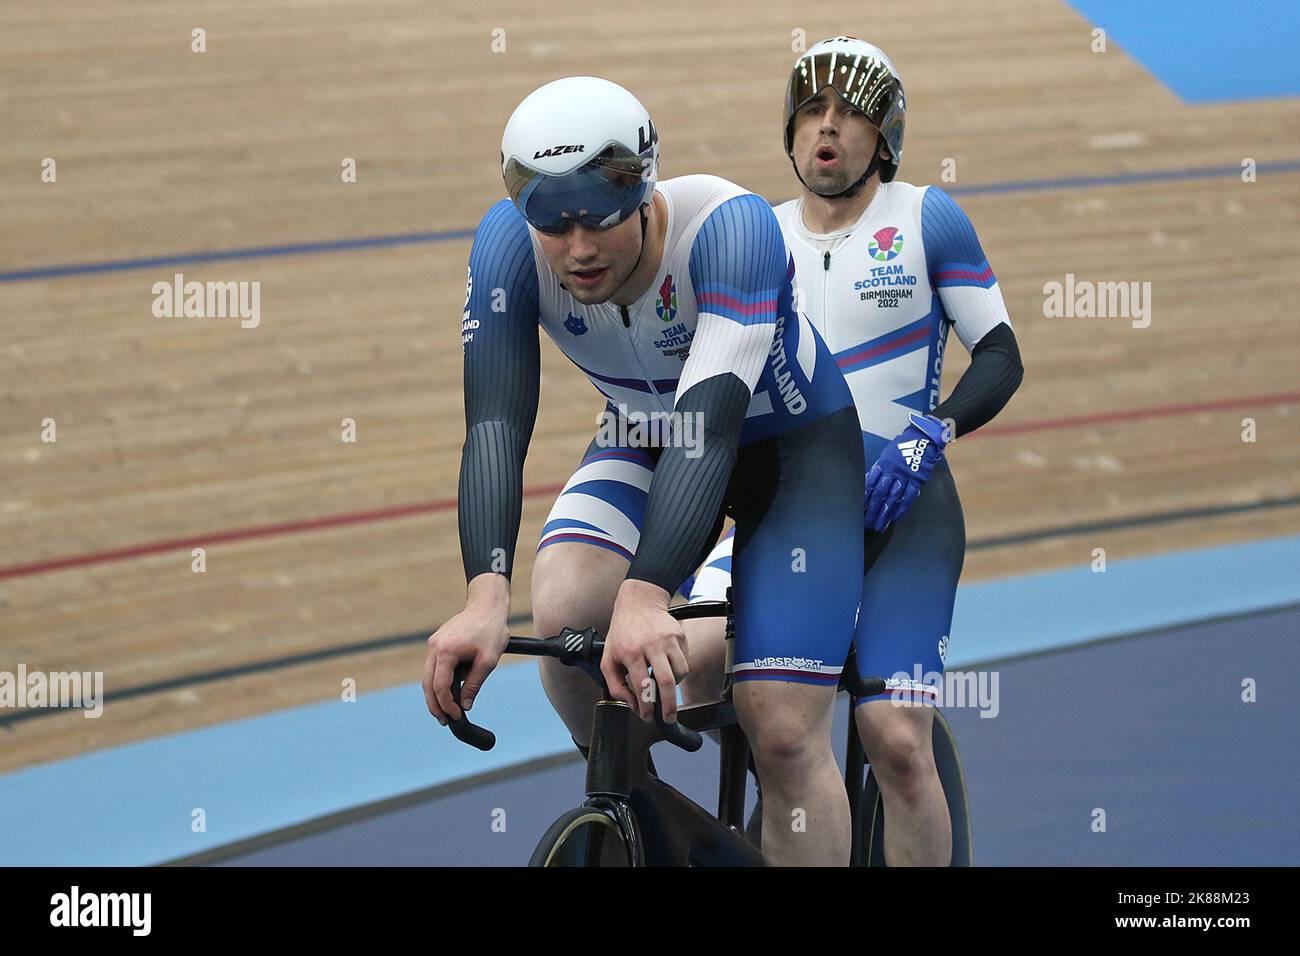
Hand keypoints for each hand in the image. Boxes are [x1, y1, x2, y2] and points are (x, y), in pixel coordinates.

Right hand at [423, 573, 510, 724]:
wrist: (487, 605)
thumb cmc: (491, 630)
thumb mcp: (488, 661)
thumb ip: (474, 684)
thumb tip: (465, 706)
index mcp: (445, 651)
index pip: (440, 686)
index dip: (446, 705)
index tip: (456, 717)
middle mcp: (434, 647)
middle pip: (428, 683)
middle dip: (435, 705)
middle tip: (444, 721)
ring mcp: (434, 644)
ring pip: (428, 676)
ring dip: (434, 695)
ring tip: (443, 712)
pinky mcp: (438, 642)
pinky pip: (433, 667)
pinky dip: (437, 682)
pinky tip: (446, 693)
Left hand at [600, 579, 689, 722]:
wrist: (639, 602)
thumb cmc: (622, 633)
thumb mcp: (608, 659)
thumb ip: (616, 686)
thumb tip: (632, 706)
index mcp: (631, 652)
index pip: (642, 687)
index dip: (647, 707)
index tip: (648, 717)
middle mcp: (651, 645)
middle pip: (666, 682)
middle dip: (669, 706)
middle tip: (669, 719)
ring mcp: (668, 639)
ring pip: (680, 672)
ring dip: (674, 686)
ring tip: (664, 685)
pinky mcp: (680, 635)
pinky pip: (685, 661)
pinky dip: (678, 669)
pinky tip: (667, 665)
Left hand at [864, 413, 949, 532]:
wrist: (923, 439)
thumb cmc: (902, 447)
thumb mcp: (886, 455)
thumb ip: (878, 470)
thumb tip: (868, 486)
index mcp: (883, 464)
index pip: (870, 484)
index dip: (864, 499)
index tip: (859, 510)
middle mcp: (892, 471)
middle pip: (880, 494)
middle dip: (873, 510)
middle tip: (867, 523)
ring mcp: (905, 476)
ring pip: (893, 498)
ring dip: (885, 513)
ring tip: (879, 525)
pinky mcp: (917, 480)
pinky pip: (908, 497)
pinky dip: (901, 508)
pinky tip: (894, 517)